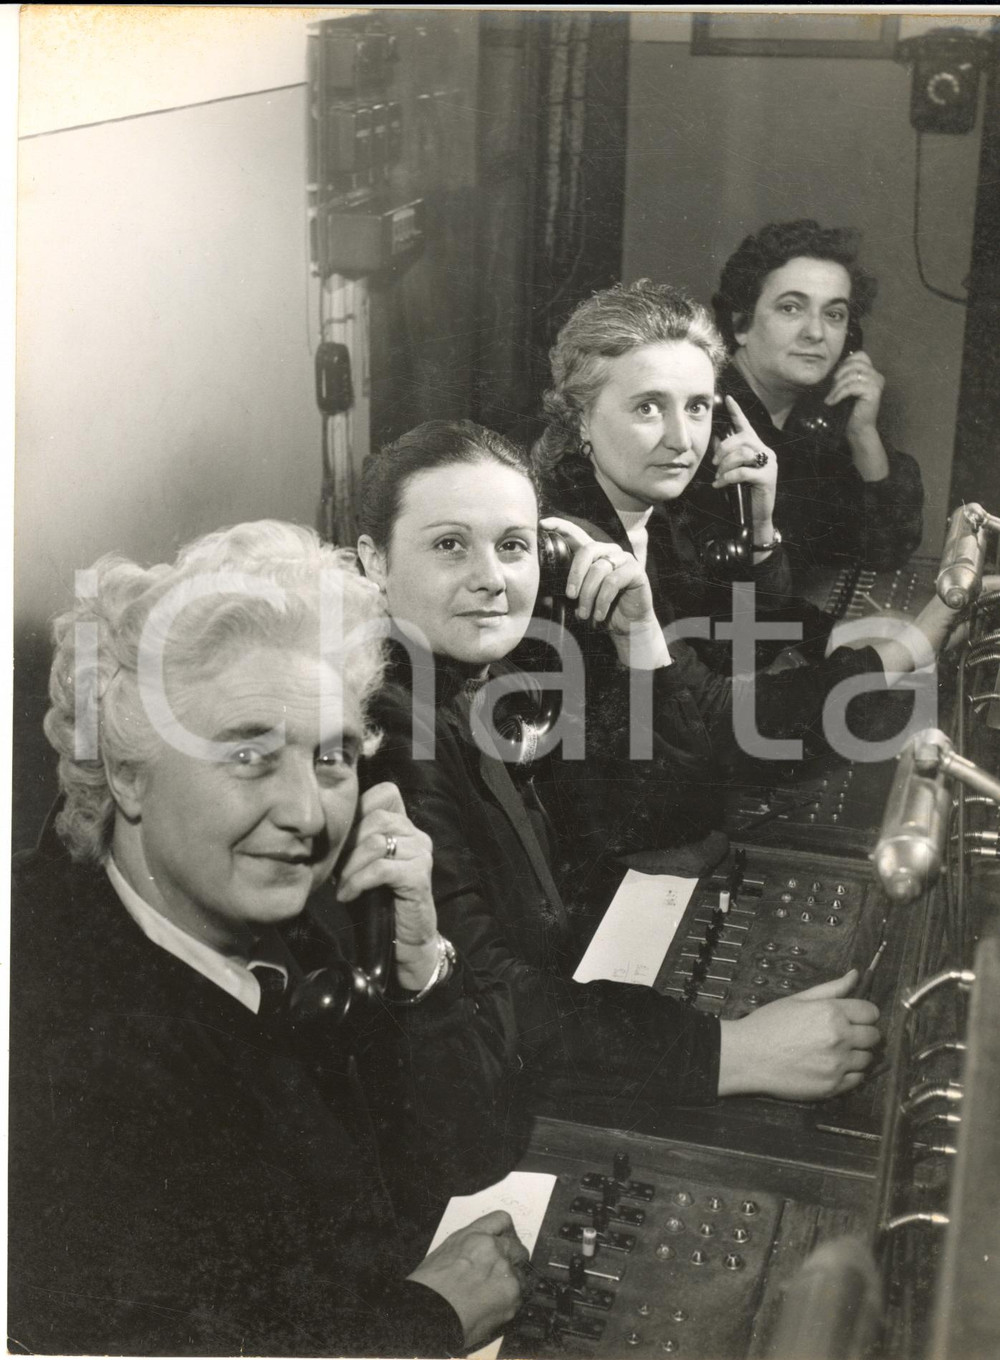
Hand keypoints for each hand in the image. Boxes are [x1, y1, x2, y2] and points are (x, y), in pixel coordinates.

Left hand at [334, 780, 438, 990]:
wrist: (402, 940)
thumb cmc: (376, 900)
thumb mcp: (360, 863)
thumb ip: (353, 840)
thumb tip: (322, 825)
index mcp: (405, 826)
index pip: (385, 793)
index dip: (359, 809)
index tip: (341, 839)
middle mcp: (417, 835)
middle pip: (376, 818)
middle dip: (348, 844)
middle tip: (336, 868)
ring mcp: (422, 854)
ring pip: (378, 842)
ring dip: (351, 866)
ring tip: (342, 883)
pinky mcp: (419, 876)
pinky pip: (382, 868)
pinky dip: (359, 881)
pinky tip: (348, 895)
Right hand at [407, 1210, 528, 1348]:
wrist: (429, 1316)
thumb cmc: (429, 1290)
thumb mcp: (443, 1254)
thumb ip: (467, 1248)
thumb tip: (478, 1254)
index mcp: (472, 1236)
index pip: (501, 1220)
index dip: (504, 1232)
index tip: (505, 1241)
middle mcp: (492, 1247)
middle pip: (516, 1246)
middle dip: (511, 1259)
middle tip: (501, 1274)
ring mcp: (504, 1270)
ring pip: (522, 1270)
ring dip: (513, 1280)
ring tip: (496, 1295)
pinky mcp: (512, 1294)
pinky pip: (522, 1293)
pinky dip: (513, 1300)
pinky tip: (497, 1306)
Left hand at [539, 516, 656, 633]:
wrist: (628, 628)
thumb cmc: (602, 612)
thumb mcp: (580, 600)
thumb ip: (567, 590)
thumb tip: (545, 593)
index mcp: (594, 555)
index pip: (576, 534)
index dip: (560, 526)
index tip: (543, 523)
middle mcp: (609, 552)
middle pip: (587, 550)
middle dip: (575, 574)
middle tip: (570, 595)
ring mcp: (624, 559)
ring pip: (599, 569)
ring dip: (588, 595)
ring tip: (584, 614)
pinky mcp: (636, 571)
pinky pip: (612, 582)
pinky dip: (602, 600)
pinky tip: (599, 614)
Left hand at [710, 395, 776, 535]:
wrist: (757, 514)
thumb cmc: (745, 491)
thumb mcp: (734, 470)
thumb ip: (727, 455)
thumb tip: (715, 439)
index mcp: (756, 447)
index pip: (746, 426)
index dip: (737, 412)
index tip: (728, 398)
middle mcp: (765, 452)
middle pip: (741, 439)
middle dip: (723, 450)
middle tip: (713, 464)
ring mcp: (769, 463)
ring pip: (741, 454)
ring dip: (724, 466)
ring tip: (718, 477)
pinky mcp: (767, 477)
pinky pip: (743, 472)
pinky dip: (728, 478)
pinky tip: (720, 484)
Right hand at [717, 969, 880, 1099]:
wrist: (748, 1056)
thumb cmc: (769, 1024)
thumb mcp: (798, 999)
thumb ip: (832, 988)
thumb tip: (856, 975)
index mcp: (831, 1012)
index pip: (871, 1012)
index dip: (864, 1013)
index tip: (855, 1017)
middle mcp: (840, 1038)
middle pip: (874, 1036)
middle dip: (863, 1033)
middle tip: (846, 1034)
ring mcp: (837, 1064)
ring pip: (867, 1059)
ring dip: (857, 1054)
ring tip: (837, 1051)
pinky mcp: (833, 1086)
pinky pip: (858, 1079)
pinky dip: (850, 1073)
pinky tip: (833, 1066)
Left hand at [825, 350, 883, 438]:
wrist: (857, 429)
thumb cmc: (848, 409)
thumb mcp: (846, 388)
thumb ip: (845, 374)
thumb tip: (834, 365)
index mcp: (872, 373)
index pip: (860, 355)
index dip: (845, 363)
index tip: (836, 378)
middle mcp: (877, 376)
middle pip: (855, 364)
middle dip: (839, 375)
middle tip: (831, 389)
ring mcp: (877, 383)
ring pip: (852, 376)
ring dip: (837, 387)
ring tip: (830, 398)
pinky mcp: (874, 392)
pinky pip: (851, 387)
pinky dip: (839, 394)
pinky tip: (832, 402)